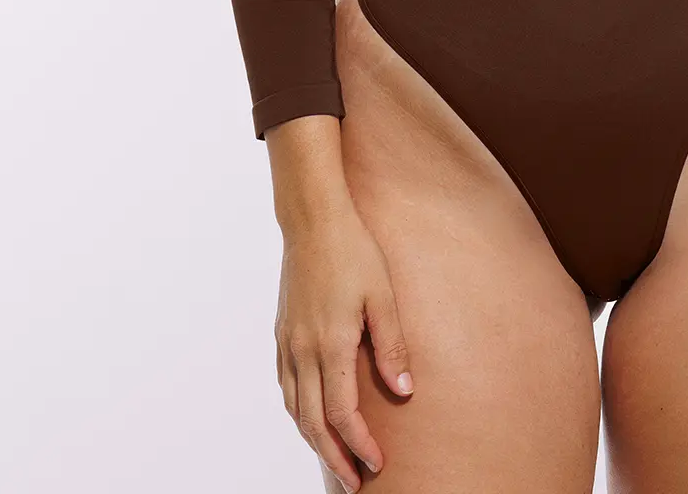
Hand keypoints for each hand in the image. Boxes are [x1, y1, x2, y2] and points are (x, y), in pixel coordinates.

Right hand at [275, 204, 413, 490]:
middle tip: (355, 481)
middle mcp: (302, 350)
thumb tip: (405, 392)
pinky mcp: (282, 332)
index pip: (341, 414)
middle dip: (334, 456)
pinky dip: (299, 411)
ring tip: (335, 456)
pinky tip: (312, 414)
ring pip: (294, 408)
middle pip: (312, 422)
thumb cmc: (354, 251)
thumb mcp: (384, 295)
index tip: (377, 465)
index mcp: (330, 345)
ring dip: (314, 438)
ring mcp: (287, 342)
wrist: (313, 220)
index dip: (358, 444)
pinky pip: (286, 385)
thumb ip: (393, 346)